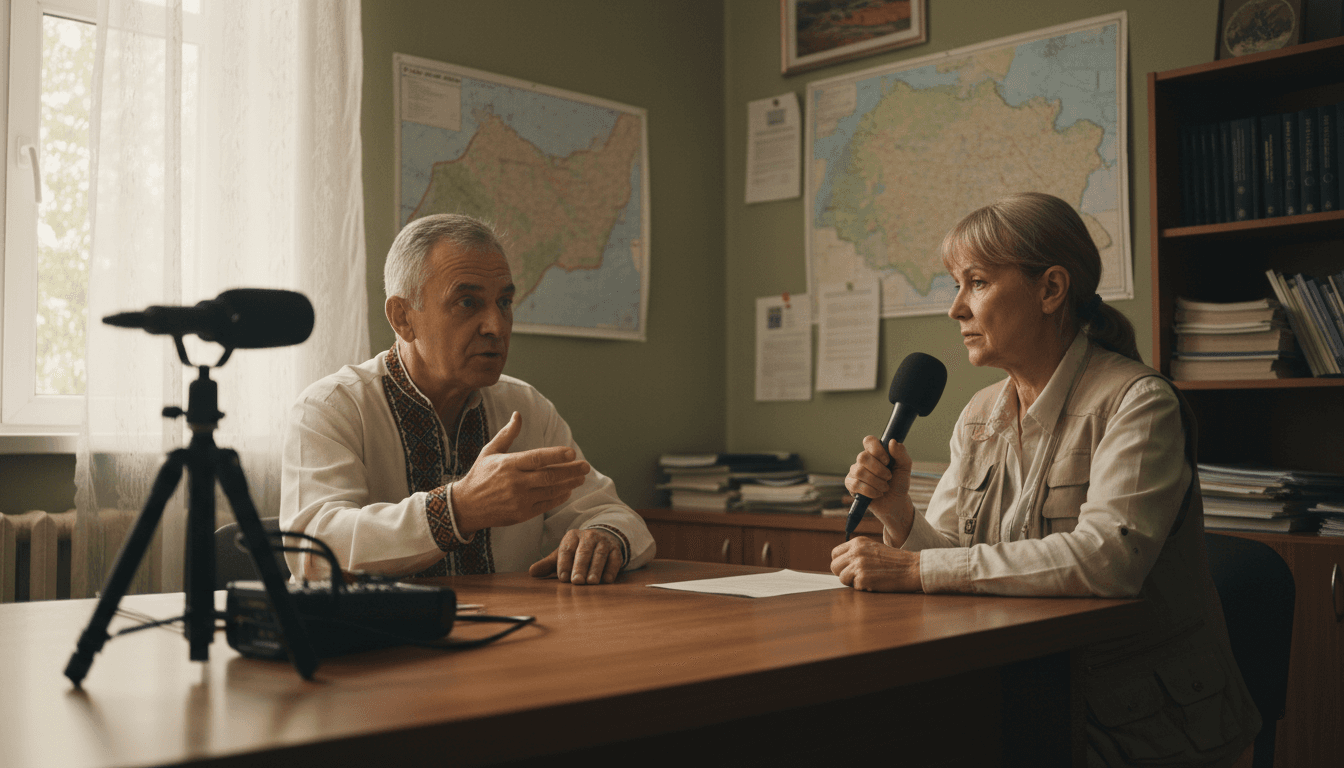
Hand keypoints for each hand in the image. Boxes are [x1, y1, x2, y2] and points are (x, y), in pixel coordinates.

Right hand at [451, 412, 590, 535]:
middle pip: (550, 476)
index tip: (572, 452)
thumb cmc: (479, 475)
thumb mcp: (490, 451)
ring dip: (569, 484)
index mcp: (508, 464)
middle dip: (571, 471)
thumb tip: (518, 414)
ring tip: (581, 478)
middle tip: (586, 467)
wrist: (465, 506)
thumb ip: (507, 434)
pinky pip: (545, 505)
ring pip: (551, 491)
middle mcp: (515, 482)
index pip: (538, 458)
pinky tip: (567, 491)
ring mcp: (519, 500)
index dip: (557, 455)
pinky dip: (559, 498)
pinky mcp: (521, 514)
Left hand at [529, 528, 623, 584]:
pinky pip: (615, 559)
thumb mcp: (562, 555)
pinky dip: (611, 570)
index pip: (567, 549)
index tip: (562, 578)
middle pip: (584, 552)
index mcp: (572, 536)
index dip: (564, 564)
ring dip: (596, 569)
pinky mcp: (616, 550)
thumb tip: (532, 572)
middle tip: (576, 581)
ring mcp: (604, 543)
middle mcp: (589, 537)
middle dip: (580, 567)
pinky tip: (607, 580)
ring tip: (591, 582)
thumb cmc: (577, 551)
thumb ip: (547, 565)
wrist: (601, 540)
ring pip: (600, 555)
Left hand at [830, 537, 921, 591]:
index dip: (840, 563)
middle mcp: (856, 552)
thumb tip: (841, 563)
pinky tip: (874, 583)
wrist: (912, 568)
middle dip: (843, 573)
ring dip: (852, 582)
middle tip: (856, 576)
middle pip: (834, 566)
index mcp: (858, 542)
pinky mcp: (863, 579)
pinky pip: (854, 587)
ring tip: (868, 579)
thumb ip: (857, 552)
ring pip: (841, 578)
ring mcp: (859, 565)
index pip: (835, 553)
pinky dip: (863, 588)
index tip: (848, 568)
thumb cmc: (895, 561)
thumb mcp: (873, 548)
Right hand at [846, 436, 916, 543]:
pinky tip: (878, 494)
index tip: (887, 461)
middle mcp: (863, 460)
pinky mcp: (851, 485)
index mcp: (875, 452)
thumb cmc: (899, 483)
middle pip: (862, 457)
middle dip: (879, 470)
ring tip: (885, 488)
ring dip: (876, 482)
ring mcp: (855, 472)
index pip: (869, 441)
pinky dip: (870, 491)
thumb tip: (892, 442)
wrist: (896, 502)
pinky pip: (855, 484)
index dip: (877, 450)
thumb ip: (901, 453)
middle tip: (888, 477)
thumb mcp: (905, 467)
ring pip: (859, 471)